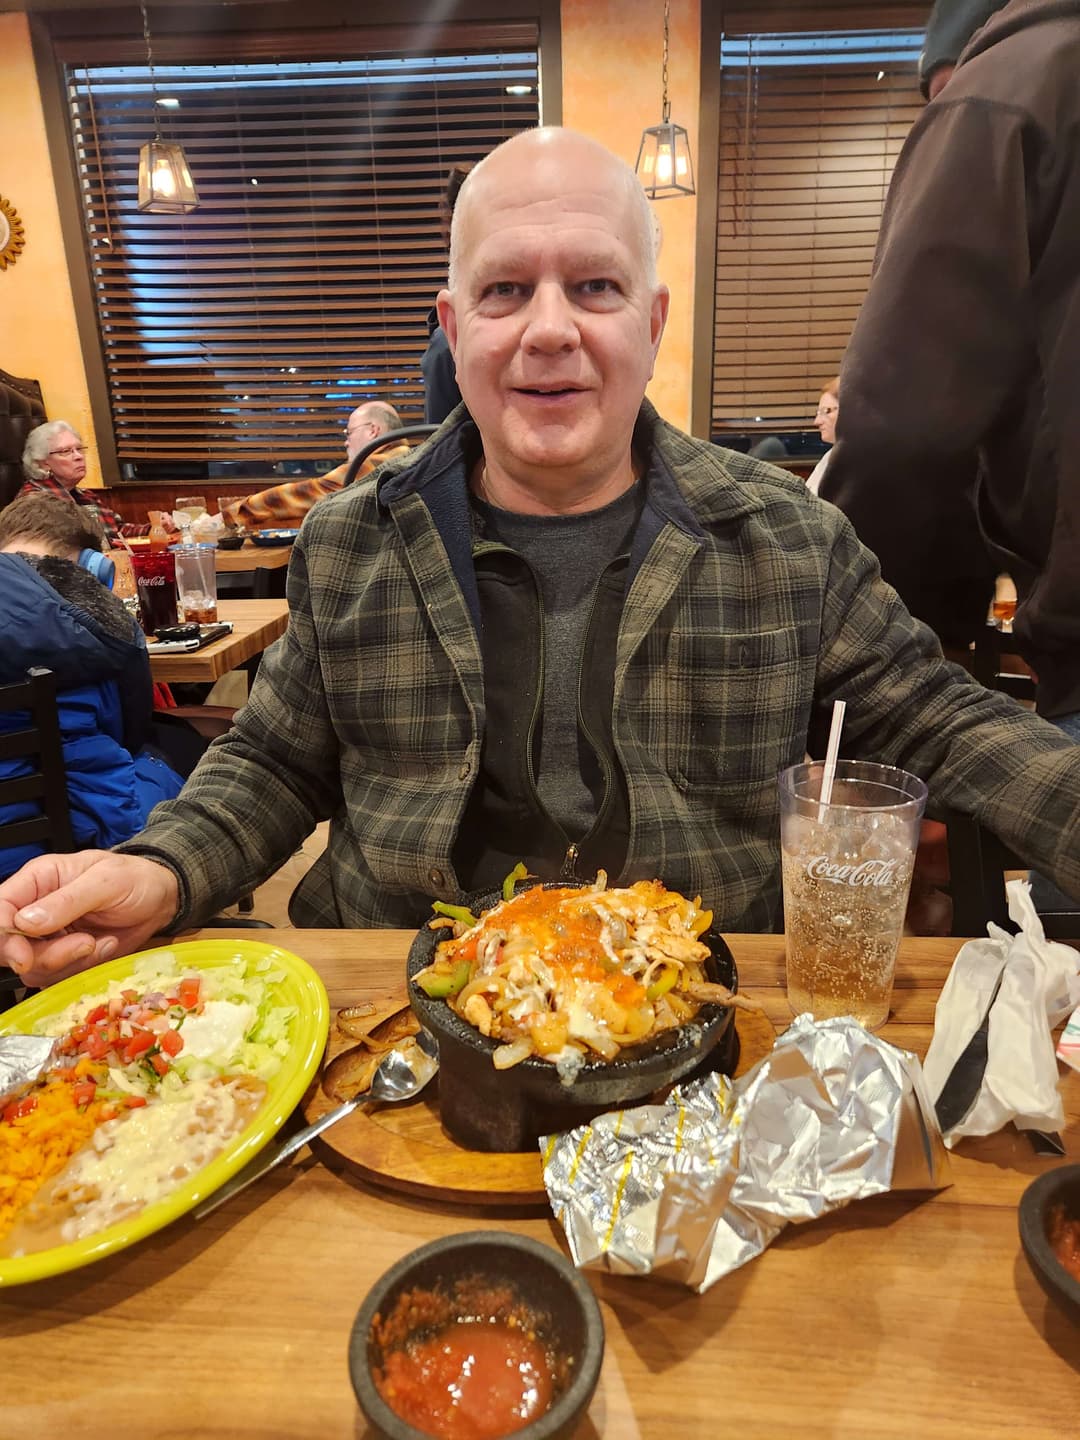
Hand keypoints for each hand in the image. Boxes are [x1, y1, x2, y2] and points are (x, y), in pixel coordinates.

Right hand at [0, 852, 179, 988]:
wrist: (162, 898)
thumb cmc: (134, 878)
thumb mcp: (105, 882)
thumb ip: (65, 901)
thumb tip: (25, 922)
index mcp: (38, 881)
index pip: (0, 908)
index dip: (4, 937)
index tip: (24, 956)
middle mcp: (36, 909)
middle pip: (11, 947)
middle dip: (44, 955)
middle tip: (84, 944)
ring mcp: (50, 936)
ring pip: (34, 966)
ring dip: (69, 961)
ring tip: (99, 941)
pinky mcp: (66, 957)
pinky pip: (60, 976)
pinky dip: (83, 967)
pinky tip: (105, 945)